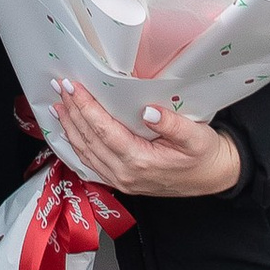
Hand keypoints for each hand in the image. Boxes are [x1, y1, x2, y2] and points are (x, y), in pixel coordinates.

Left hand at [46, 78, 240, 200]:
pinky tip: (69, 133)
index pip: (104, 131)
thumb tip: (149, 112)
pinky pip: (90, 164)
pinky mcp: (120, 182)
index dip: (86, 107)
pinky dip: (76, 146)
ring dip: (69, 128)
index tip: (73, 87)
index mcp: (141, 161)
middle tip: (60, 88)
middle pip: (89, 140)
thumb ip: (173, 125)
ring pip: (85, 153)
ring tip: (58, 106)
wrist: (211, 178)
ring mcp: (120, 181)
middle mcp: (125, 175)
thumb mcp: (197, 137)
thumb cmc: (204, 156)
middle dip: (72, 112)